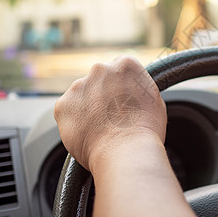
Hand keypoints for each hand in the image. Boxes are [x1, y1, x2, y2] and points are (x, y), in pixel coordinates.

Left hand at [54, 56, 166, 170]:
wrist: (126, 153)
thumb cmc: (145, 131)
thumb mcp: (154, 100)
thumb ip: (139, 87)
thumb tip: (133, 92)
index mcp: (125, 64)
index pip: (120, 68)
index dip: (122, 87)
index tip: (123, 100)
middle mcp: (100, 69)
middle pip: (99, 79)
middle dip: (103, 95)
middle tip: (113, 116)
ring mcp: (79, 86)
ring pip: (82, 95)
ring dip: (88, 108)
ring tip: (101, 129)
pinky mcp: (63, 105)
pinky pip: (68, 111)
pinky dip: (75, 122)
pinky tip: (89, 133)